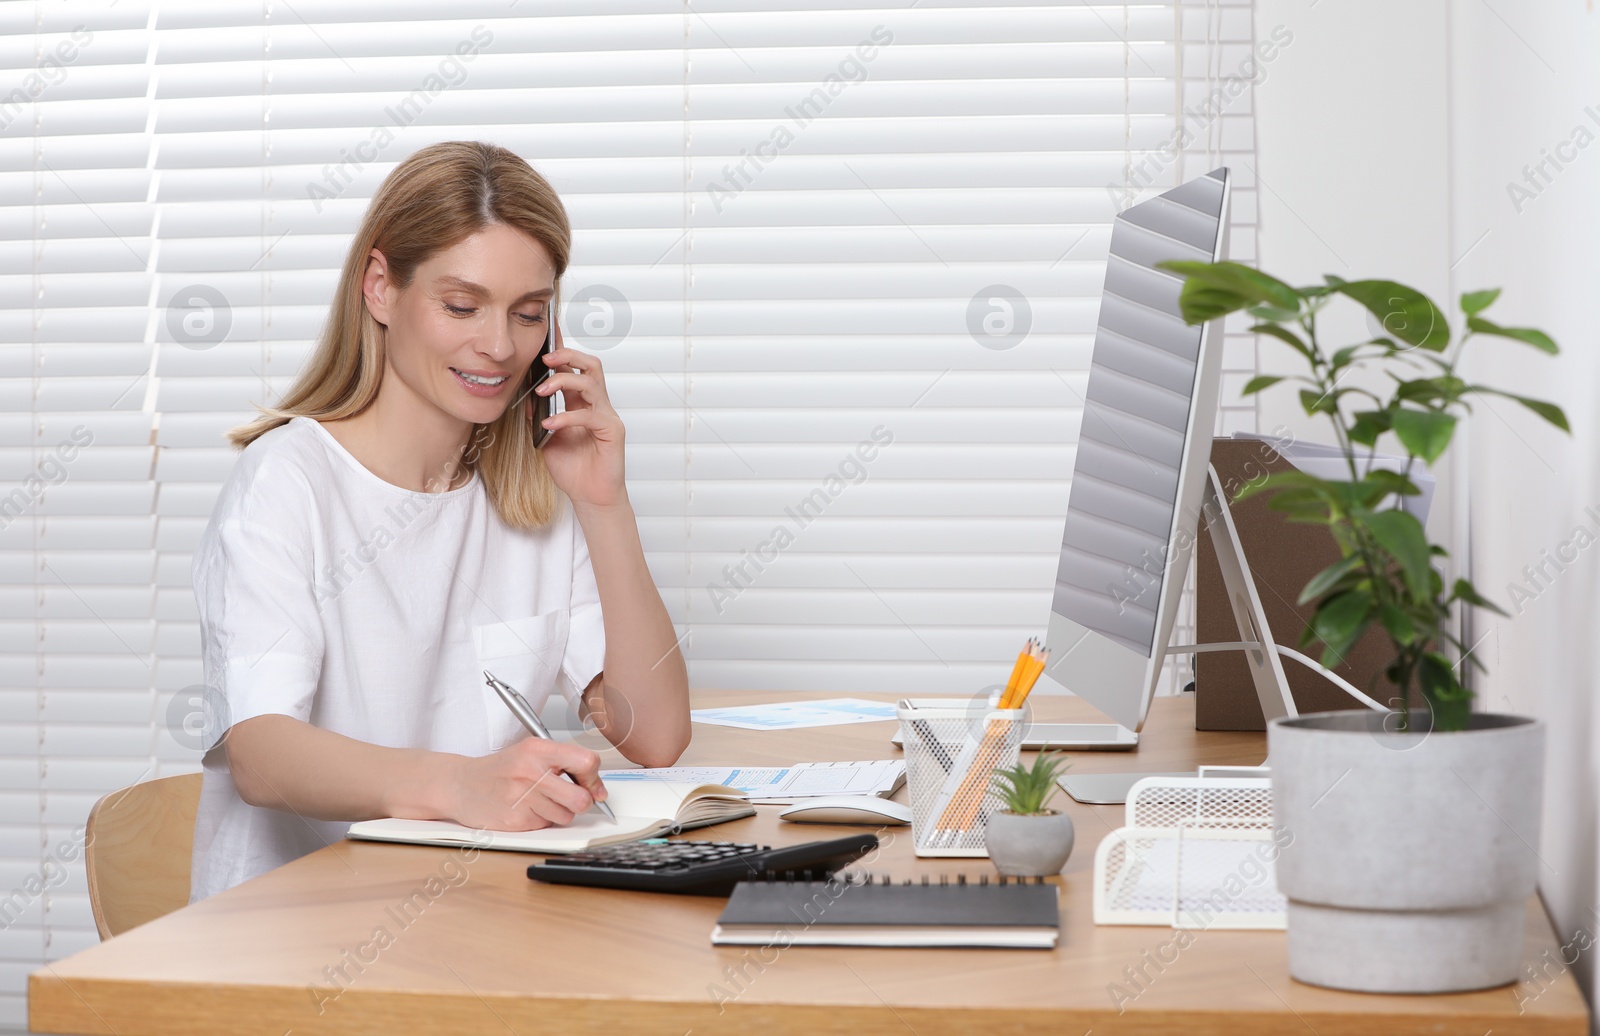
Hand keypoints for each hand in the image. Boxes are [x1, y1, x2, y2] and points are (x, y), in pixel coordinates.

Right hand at [439, 737, 607, 831]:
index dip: (594, 777)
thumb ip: (565, 763)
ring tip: (540, 800)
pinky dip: (541, 820)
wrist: (461, 785)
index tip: (591, 783)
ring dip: (560, 812)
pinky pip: (546, 824)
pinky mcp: (515, 820)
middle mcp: (530, 772)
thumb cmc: (500, 770)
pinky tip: (526, 809)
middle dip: (583, 801)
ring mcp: (522, 797)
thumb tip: (598, 789)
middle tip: (572, 797)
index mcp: (537, 749)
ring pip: (566, 815)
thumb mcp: (530, 753)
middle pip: (581, 798)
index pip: (586, 761)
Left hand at [526, 315, 627, 509]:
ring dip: (564, 381)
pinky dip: (567, 416)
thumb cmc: (573, 470)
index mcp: (582, 404)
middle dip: (568, 356)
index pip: (574, 369)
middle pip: (591, 365)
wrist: (591, 497)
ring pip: (592, 383)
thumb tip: (526, 397)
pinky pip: (589, 415)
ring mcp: (607, 417)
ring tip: (542, 390)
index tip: (549, 331)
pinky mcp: (612, 432)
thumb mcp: (546, 439)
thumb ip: (540, 417)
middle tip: (545, 359)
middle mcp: (597, 405)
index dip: (563, 349)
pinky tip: (551, 424)